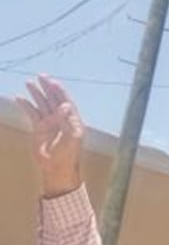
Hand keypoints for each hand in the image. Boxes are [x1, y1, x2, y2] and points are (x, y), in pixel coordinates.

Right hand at [16, 75, 83, 196]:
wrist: (57, 168)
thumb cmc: (68, 154)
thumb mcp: (72, 138)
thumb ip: (68, 121)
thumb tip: (65, 105)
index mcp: (72, 119)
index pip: (65, 100)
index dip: (59, 91)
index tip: (52, 81)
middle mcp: (62, 119)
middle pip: (53, 99)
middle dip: (48, 87)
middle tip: (41, 76)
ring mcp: (50, 123)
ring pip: (42, 104)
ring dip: (36, 93)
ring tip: (29, 83)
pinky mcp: (39, 129)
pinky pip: (32, 113)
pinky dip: (26, 105)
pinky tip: (20, 98)